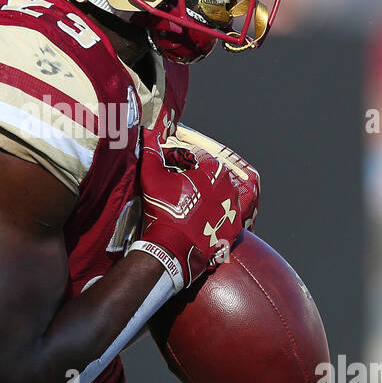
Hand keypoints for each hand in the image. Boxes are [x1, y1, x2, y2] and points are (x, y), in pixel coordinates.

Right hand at [134, 127, 245, 289]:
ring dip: (209, 197)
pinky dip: (216, 218)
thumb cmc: (163, 210)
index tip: (167, 166)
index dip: (179, 159)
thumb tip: (147, 133)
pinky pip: (227, 220)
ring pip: (223, 197)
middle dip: (196, 178)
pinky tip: (201, 221)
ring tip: (191, 204)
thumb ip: (151, 152)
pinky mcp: (233, 233)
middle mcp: (231, 189)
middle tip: (177, 186)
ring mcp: (234, 212)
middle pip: (212, 177)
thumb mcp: (152, 177)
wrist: (172, 249)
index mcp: (215, 171)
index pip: (197, 157)